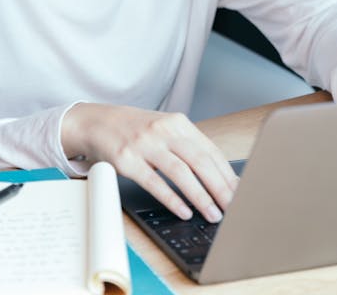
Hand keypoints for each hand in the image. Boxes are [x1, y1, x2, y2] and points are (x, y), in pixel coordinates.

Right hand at [61, 103, 237, 221]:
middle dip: (220, 188)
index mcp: (178, 123)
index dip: (227, 174)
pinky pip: (154, 182)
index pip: (211, 150)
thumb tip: (218, 176)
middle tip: (233, 208)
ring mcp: (145, 144)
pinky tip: (184, 211)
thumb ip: (187, 147)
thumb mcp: (164, 130)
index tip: (240, 193)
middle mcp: (164, 130)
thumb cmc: (135, 130)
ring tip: (213, 214)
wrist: (96, 121)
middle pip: (200, 161)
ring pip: (181, 172)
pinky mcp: (127, 160)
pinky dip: (172, 199)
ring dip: (200, 196)